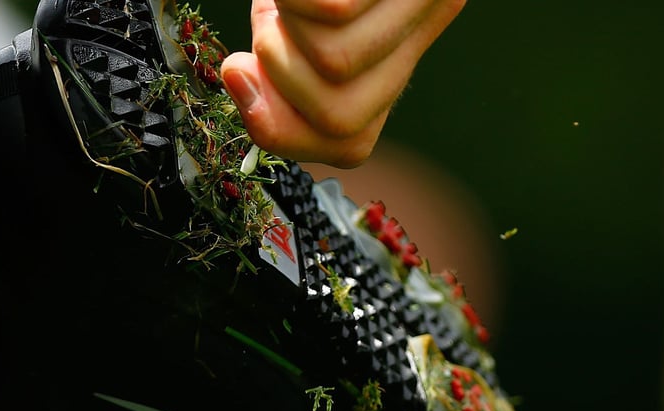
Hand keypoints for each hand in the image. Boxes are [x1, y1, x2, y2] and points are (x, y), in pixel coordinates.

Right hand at [220, 0, 464, 167]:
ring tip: (287, 0)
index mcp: (400, 44)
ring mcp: (425, 2)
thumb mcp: (293, 18)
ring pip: (334, 65)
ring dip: (281, 31)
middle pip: (339, 117)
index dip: (282, 132)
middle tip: (269, 28)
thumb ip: (277, 68)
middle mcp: (425, 23)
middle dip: (278, 80)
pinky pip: (333, 11)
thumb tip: (238, 81)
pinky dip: (291, 0)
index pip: (349, 144)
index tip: (246, 76)